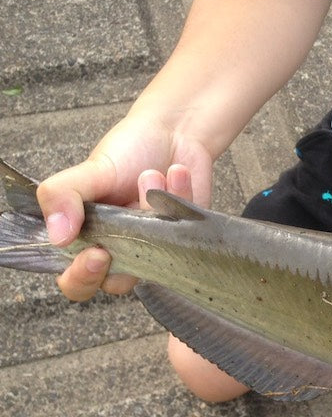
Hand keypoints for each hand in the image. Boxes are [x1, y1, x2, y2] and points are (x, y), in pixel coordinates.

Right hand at [36, 114, 213, 300]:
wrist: (173, 133)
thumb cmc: (127, 154)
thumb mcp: (89, 171)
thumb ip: (63, 196)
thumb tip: (56, 236)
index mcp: (87, 239)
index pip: (76, 281)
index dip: (82, 277)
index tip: (97, 254)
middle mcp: (122, 250)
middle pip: (116, 283)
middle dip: (126, 253)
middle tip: (131, 223)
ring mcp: (157, 247)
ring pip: (157, 256)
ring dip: (154, 211)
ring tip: (153, 173)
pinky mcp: (189, 238)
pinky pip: (189, 234)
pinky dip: (181, 197)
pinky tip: (176, 172)